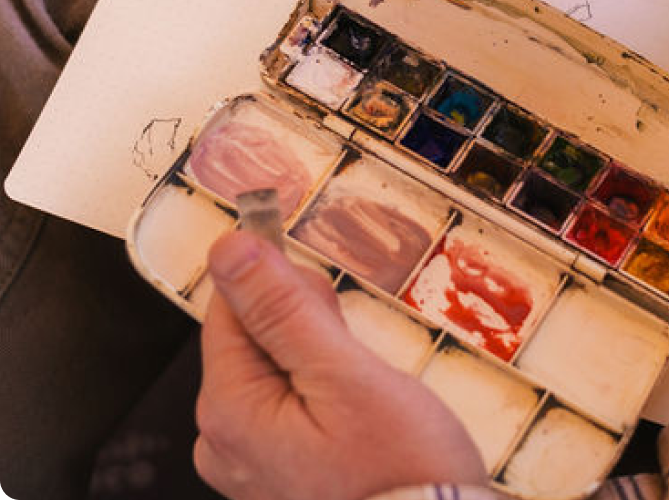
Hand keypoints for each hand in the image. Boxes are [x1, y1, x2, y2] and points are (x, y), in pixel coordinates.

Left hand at [194, 231, 487, 499]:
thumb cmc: (398, 465)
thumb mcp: (346, 373)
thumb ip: (283, 308)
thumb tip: (229, 247)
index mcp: (228, 409)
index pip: (230, 305)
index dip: (282, 285)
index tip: (329, 301)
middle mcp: (222, 438)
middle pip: (252, 333)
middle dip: (307, 324)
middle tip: (354, 357)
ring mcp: (248, 459)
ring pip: (275, 363)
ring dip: (319, 354)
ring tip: (362, 389)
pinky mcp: (276, 469)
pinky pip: (288, 399)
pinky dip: (322, 387)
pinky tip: (355, 409)